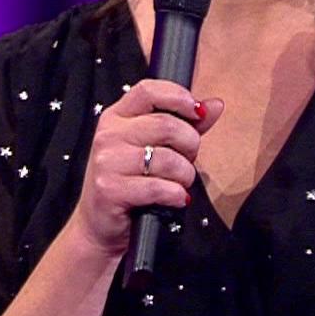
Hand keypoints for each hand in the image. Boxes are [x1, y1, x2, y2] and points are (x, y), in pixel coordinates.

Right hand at [65, 79, 224, 254]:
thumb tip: (215, 105)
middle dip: (189, 144)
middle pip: (166, 125)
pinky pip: (159, 187)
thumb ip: (184, 124)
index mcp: (117, 117)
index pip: (148, 91)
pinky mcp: (110, 189)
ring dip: (185, 174)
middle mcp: (109, 135)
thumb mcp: (152, 147)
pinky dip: (176, 194)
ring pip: (167, 159)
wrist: (99, 225)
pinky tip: (175, 198)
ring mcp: (107, 162)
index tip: (197, 112)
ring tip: (179, 182)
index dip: (178, 97)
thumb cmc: (129, 183)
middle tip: (188, 159)